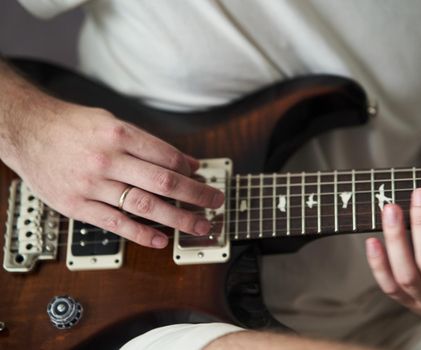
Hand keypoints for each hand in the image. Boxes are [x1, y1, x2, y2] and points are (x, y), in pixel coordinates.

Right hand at [7, 102, 223, 247]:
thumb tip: (186, 161)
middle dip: (196, 195)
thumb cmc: (72, 126)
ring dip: (178, 219)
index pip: (167, 157)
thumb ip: (148, 143)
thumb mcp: (111, 122)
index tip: (202, 178)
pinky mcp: (77, 205)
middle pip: (164, 182)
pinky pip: (115, 224)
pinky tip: (161, 241)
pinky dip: (141, 235)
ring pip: (145, 206)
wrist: (27, 132)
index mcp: (119, 133)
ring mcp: (92, 184)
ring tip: (199, 226)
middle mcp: (108, 159)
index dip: (190, 170)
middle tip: (215, 203)